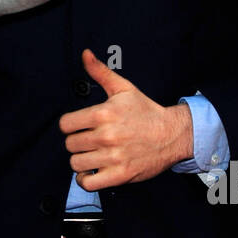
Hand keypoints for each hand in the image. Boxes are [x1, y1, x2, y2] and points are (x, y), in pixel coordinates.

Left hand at [60, 49, 194, 188]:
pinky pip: (88, 183)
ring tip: (91, 155)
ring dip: (81, 160)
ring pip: (75, 163)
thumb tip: (85, 54)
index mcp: (103, 113)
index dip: (70, 125)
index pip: (65, 125)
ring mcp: (112, 157)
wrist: (172, 134)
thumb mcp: (124, 88)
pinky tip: (91, 171)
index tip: (80, 126)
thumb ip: (100, 72)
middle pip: (70, 144)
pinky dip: (85, 179)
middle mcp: (106, 136)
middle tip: (89, 140)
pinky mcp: (119, 175)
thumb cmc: (145, 111)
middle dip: (77, 142)